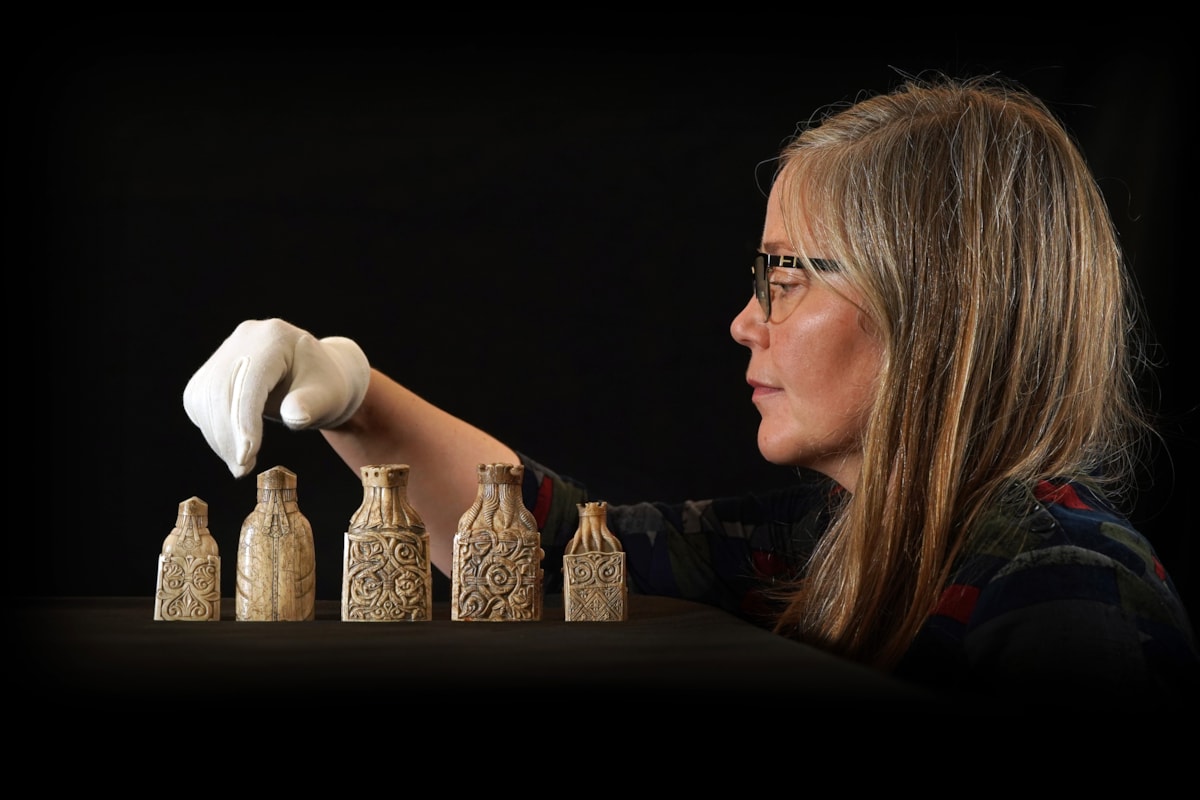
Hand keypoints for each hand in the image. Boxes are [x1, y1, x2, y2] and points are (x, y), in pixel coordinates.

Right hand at [183, 318, 369, 476]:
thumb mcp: (329, 396)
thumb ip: (311, 405)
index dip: (244, 420)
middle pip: (221, 389)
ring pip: (205, 397)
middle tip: (242, 469)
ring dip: (218, 437)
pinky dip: (213, 430)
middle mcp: (245, 338)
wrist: (320, 378)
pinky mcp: (214, 370)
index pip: (250, 380)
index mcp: (275, 338)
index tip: (246, 456)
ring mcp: (226, 351)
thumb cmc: (328, 387)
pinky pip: (200, 402)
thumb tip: (295, 417)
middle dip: (228, 434)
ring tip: (241, 464)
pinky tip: (233, 448)